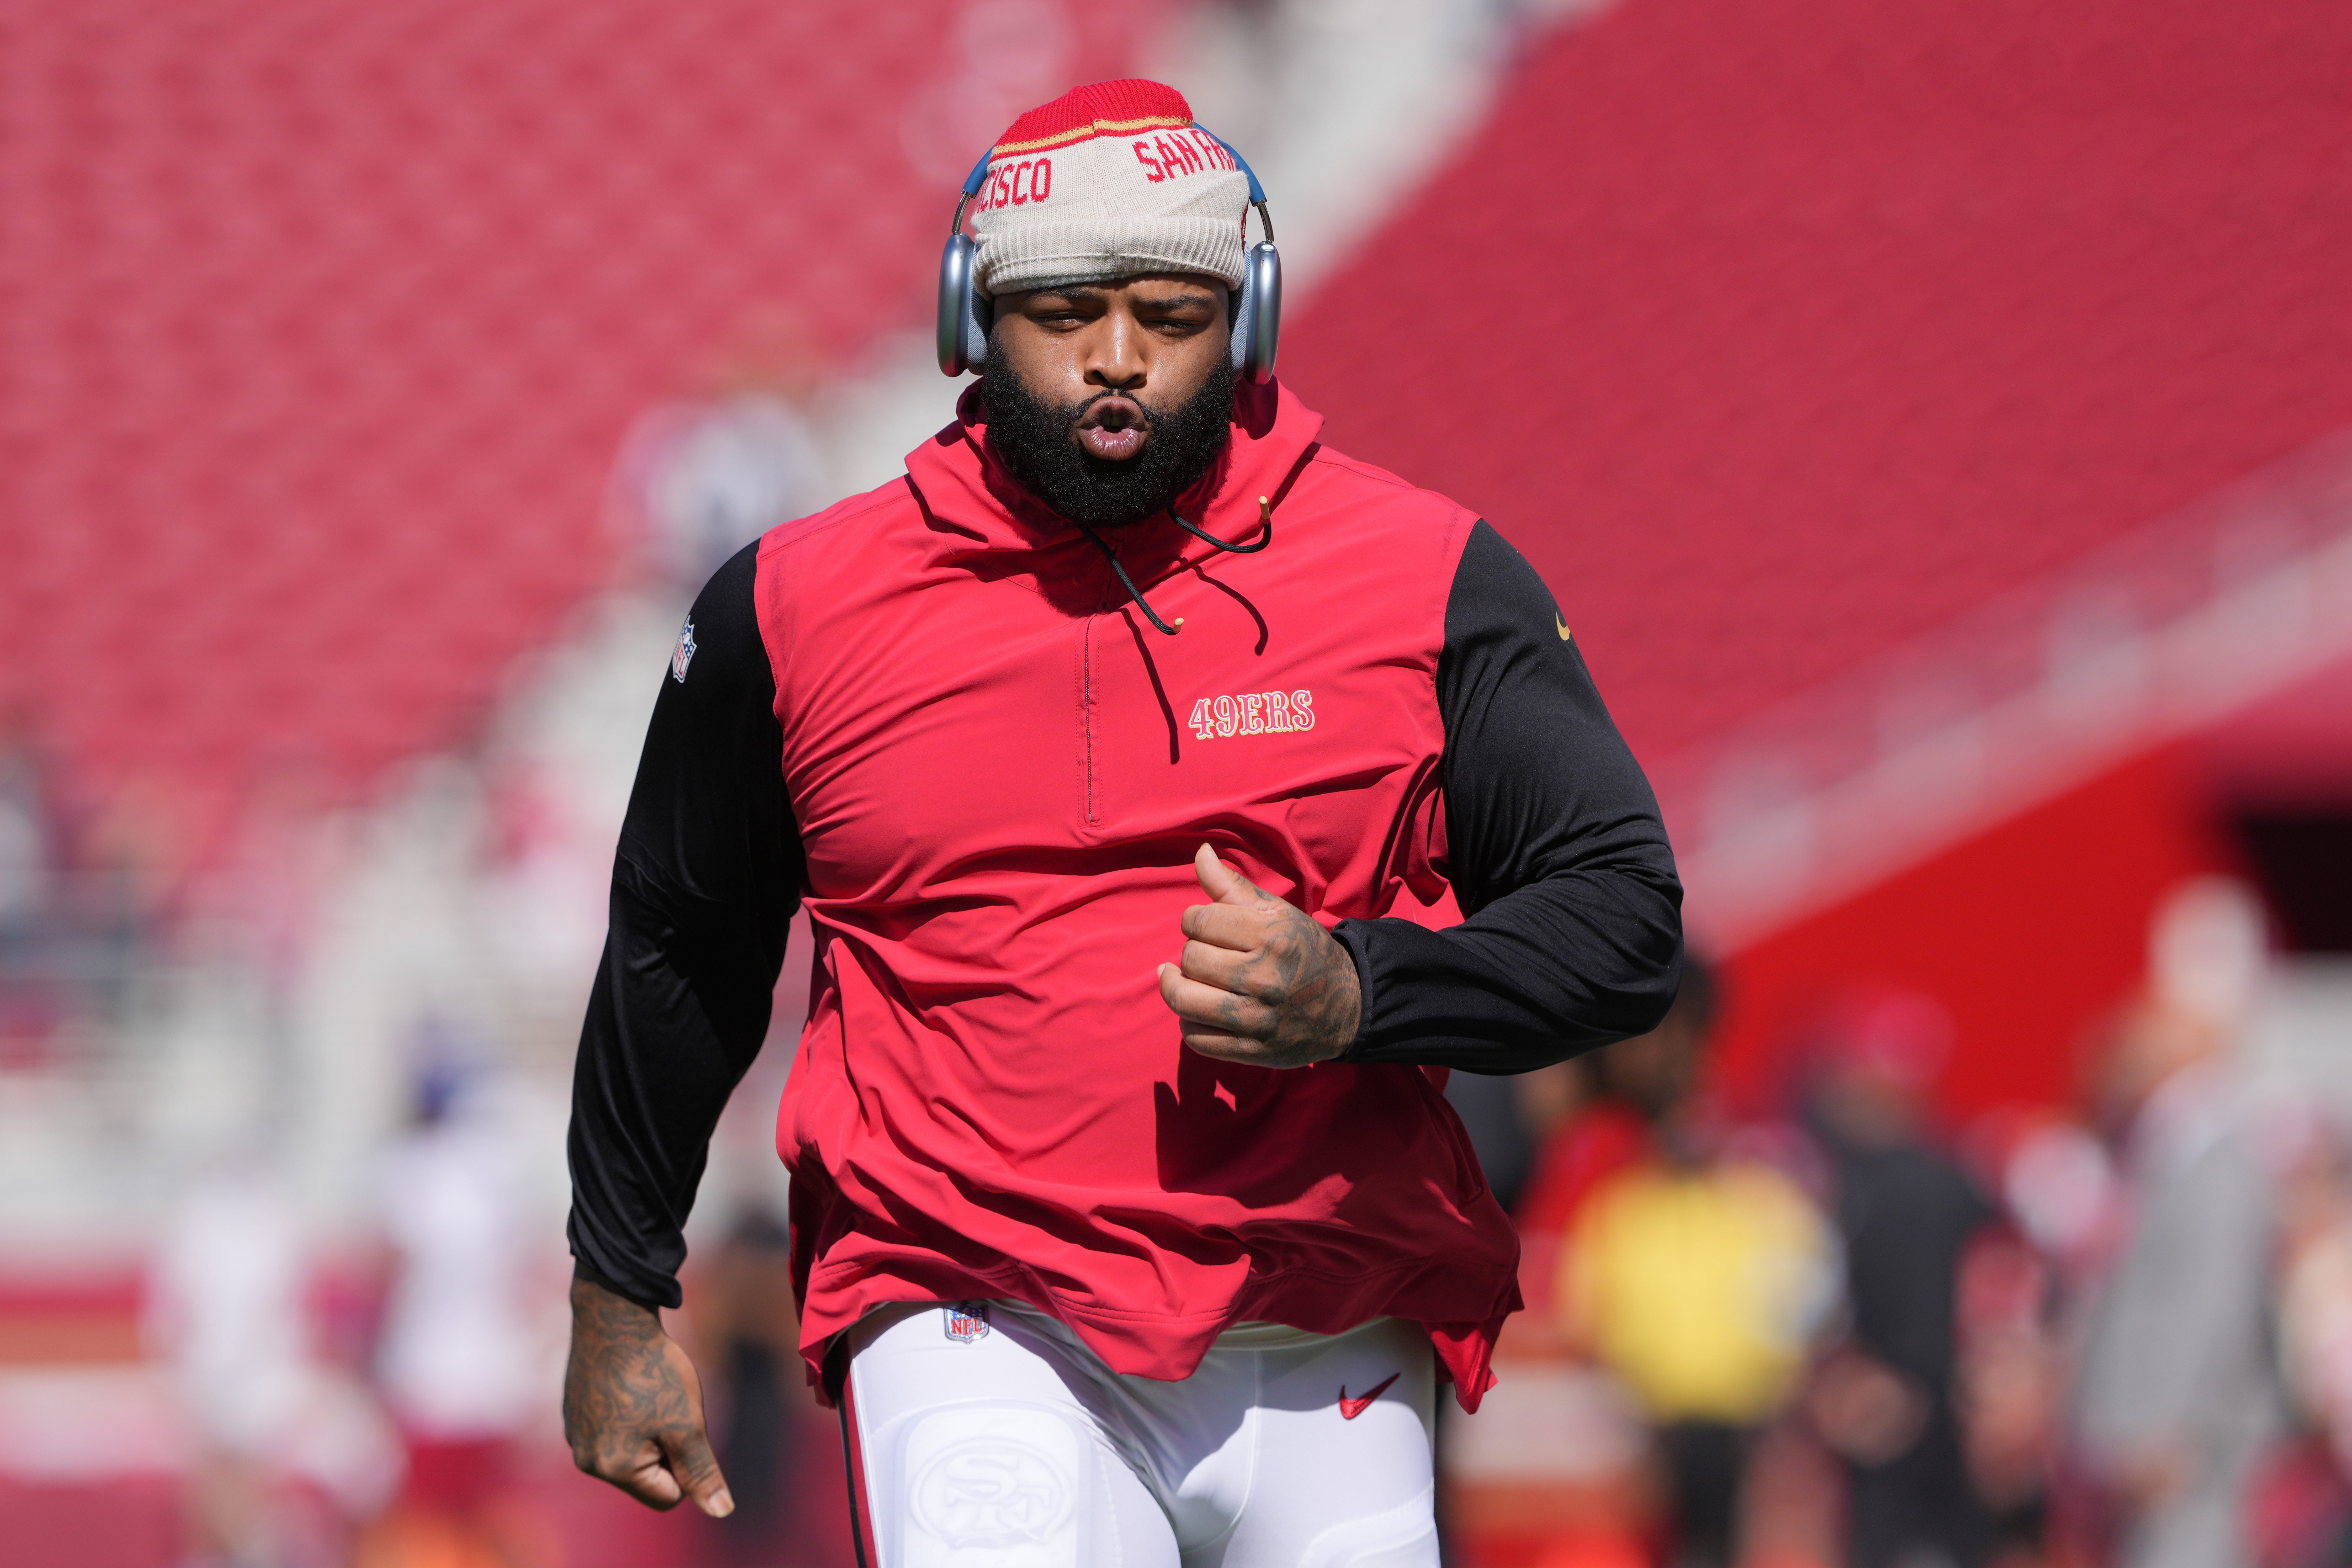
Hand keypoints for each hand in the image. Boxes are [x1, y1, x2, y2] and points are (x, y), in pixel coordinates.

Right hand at [563, 1275, 733, 1515]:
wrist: (615, 1317)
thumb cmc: (654, 1371)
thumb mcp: (687, 1425)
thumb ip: (701, 1472)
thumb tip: (722, 1511)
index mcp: (610, 1468)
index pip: (668, 1495)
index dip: (687, 1464)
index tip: (681, 1425)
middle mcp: (585, 1458)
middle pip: (648, 1475)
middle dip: (666, 1447)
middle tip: (666, 1406)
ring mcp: (575, 1434)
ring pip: (632, 1451)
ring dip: (650, 1429)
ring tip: (647, 1391)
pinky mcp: (575, 1412)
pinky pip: (613, 1428)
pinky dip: (629, 1412)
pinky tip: (630, 1382)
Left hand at [1156, 844, 1361, 1068]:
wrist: (1347, 1006)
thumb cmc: (1303, 951)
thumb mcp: (1277, 913)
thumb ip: (1232, 886)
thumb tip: (1200, 852)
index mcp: (1272, 936)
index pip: (1199, 921)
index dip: (1194, 920)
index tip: (1206, 926)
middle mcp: (1265, 978)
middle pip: (1190, 959)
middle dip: (1191, 952)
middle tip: (1207, 954)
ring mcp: (1257, 1018)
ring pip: (1185, 999)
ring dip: (1177, 987)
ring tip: (1183, 978)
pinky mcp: (1252, 1050)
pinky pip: (1196, 1038)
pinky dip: (1188, 1023)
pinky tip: (1199, 1009)